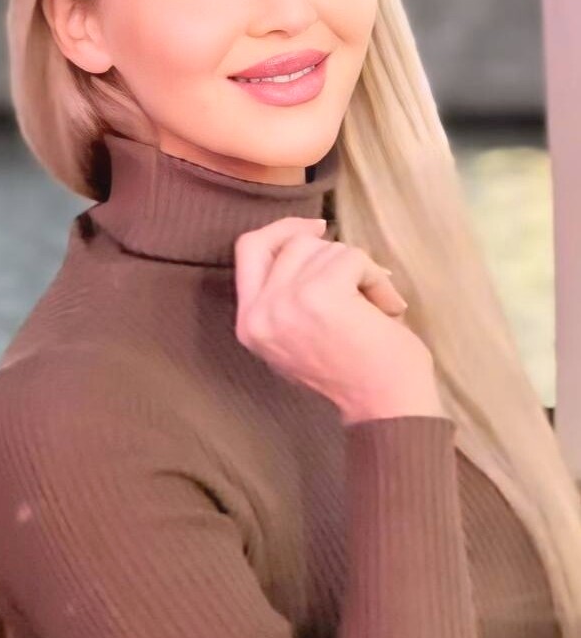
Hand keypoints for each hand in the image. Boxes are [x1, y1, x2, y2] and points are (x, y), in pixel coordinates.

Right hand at [234, 217, 445, 422]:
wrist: (385, 408)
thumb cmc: (353, 371)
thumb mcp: (298, 335)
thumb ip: (285, 293)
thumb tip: (306, 235)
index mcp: (249, 324)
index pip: (248, 249)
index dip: (282, 230)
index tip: (317, 229)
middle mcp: (259, 313)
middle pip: (292, 244)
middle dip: (332, 255)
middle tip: (360, 281)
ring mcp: (286, 303)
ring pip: (325, 249)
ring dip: (360, 270)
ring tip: (375, 307)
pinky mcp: (319, 295)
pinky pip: (353, 258)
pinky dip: (377, 278)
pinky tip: (387, 308)